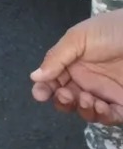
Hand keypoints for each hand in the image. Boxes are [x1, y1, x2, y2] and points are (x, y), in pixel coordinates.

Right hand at [31, 10, 122, 125]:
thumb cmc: (111, 31)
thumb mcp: (79, 37)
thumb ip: (57, 57)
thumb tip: (34, 77)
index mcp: (73, 63)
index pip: (53, 80)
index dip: (44, 89)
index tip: (39, 94)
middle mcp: (87, 80)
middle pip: (67, 99)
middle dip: (62, 100)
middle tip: (67, 94)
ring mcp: (105, 92)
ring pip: (86, 111)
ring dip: (82, 109)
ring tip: (87, 99)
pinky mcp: (122, 103)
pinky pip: (110, 117)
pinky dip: (103, 117)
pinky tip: (101, 107)